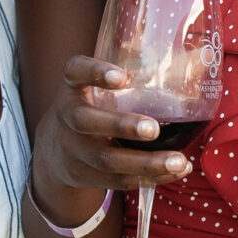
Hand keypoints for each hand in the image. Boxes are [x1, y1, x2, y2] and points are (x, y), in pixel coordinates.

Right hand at [31, 55, 195, 218]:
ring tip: (178, 161)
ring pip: (106, 159)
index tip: (121, 76)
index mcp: (72, 87)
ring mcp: (73, 150)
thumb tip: (186, 58)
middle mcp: (67, 117)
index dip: (95, 72)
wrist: (52, 152)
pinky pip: (117, 180)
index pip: (75, 72)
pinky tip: (176, 171)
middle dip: (121, 126)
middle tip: (153, 128)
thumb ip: (126, 73)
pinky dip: (149, 178)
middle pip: (87, 122)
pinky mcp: (84, 176)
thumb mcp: (93, 88)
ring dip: (146, 162)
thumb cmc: (91, 108)